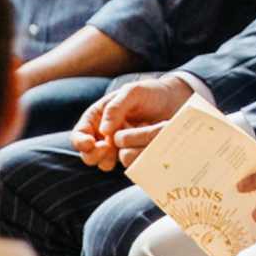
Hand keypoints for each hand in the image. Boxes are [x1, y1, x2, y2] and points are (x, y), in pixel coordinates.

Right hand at [75, 71, 197, 171]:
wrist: (176, 102)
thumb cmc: (151, 93)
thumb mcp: (133, 92)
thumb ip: (116, 108)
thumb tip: (103, 131)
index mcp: (98, 117)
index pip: (80, 134)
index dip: (80, 142)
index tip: (89, 144)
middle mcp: (105, 135)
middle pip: (88, 155)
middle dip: (94, 155)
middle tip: (108, 149)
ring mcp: (119, 147)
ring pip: (107, 163)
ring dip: (117, 156)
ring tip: (131, 144)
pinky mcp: (134, 155)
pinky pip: (129, 164)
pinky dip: (136, 157)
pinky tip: (146, 146)